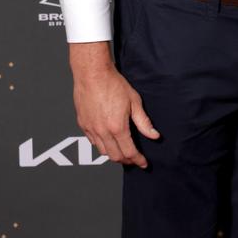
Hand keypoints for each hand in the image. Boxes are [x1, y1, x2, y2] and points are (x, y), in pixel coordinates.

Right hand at [70, 42, 158, 167]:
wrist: (92, 74)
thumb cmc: (113, 84)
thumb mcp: (134, 102)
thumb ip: (143, 122)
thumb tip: (154, 135)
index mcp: (117, 127)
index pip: (129, 152)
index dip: (138, 160)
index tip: (143, 163)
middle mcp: (102, 131)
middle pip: (115, 156)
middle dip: (127, 160)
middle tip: (134, 159)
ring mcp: (91, 129)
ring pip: (103, 151)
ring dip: (114, 154)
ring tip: (123, 151)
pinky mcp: (83, 124)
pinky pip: (93, 142)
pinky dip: (102, 145)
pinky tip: (109, 140)